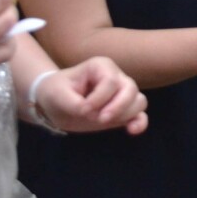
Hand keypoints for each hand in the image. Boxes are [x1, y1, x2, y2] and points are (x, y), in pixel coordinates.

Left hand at [33, 57, 148, 134]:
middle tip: (100, 119)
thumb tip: (90, 113)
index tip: (83, 109)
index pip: (110, 81)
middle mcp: (116, 77)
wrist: (56, 103)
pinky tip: (132, 130)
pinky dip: (140, 122)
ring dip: (126, 114)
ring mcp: (121, 94)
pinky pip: (140, 115)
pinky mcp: (122, 111)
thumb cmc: (56, 92)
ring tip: (106, 122)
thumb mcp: (57, 94)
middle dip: (118, 106)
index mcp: (101, 67)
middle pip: (131, 88)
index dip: (99, 98)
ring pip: (139, 101)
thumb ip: (72, 103)